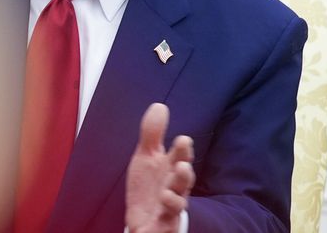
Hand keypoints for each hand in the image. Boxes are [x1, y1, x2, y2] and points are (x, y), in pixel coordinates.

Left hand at [125, 103, 194, 232]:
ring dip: (177, 193)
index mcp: (170, 168)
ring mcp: (170, 206)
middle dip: (183, 171)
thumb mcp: (146, 157)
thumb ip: (153, 134)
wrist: (142, 219)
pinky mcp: (164, 223)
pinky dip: (167, 212)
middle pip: (183, 179)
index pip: (180, 157)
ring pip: (178, 200)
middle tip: (182, 163)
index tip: (183, 140)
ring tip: (171, 187)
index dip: (182, 150)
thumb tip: (159, 106)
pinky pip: (168, 219)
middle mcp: (174, 187)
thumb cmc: (149, 186)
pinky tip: (163, 201)